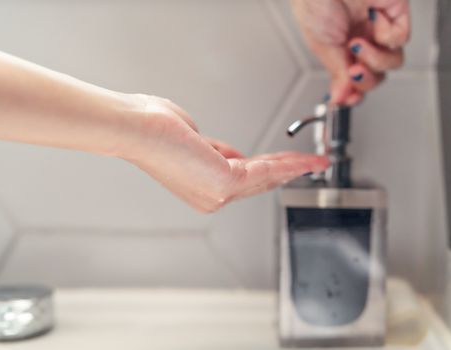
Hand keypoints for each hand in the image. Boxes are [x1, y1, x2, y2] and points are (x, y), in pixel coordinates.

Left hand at [122, 95, 328, 212]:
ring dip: (294, 168)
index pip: (243, 180)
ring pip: (265, 179)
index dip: (270, 172)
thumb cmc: (154, 129)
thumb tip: (231, 153)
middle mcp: (210, 196)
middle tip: (311, 165)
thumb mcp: (193, 141)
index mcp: (202, 186)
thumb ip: (215, 151)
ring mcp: (217, 193)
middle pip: (259, 183)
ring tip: (315, 162)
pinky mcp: (224, 183)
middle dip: (289, 171)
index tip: (289, 165)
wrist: (135, 128)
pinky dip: (287, 165)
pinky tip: (302, 161)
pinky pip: (263, 171)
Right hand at [291, 0, 409, 104]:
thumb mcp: (322, 45)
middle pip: (377, 75)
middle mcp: (363, 39)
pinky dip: (385, 35)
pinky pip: (400, 39)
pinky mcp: (396, 13)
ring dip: (374, 59)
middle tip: (352, 72)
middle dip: (365, 80)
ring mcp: (380, 28)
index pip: (357, 80)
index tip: (349, 99)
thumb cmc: (314, 2)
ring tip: (357, 45)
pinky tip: (371, 20)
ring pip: (393, 62)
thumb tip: (340, 99)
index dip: (356, 93)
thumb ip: (337, 74)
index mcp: (343, 48)